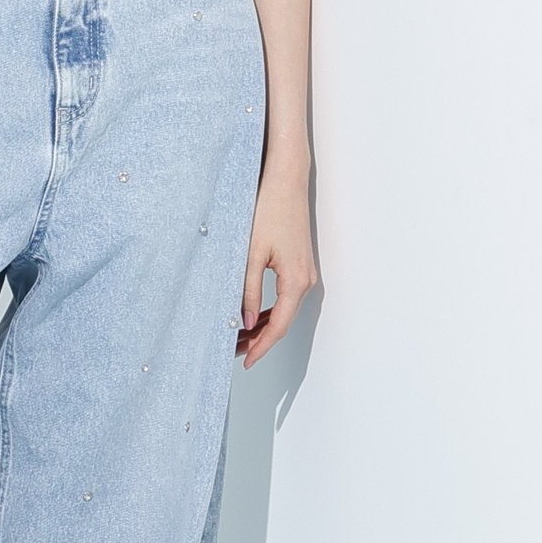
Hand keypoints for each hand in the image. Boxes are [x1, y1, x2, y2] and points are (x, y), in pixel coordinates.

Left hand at [238, 164, 318, 366]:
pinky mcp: (298, 265)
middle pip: (282, 322)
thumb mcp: (252, 253)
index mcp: (295, 281)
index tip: (246, 361)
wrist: (286, 181)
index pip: (278, 326)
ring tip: (240, 337)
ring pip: (284, 310)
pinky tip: (252, 314)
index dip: (261, 347)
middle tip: (236, 352)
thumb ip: (248, 289)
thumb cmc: (270, 210)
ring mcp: (304, 273)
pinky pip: (285, 297)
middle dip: (260, 340)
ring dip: (263, 325)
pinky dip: (269, 310)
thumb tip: (244, 320)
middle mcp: (305, 280)